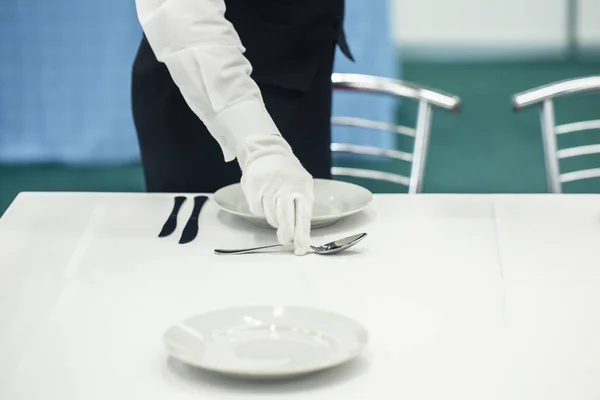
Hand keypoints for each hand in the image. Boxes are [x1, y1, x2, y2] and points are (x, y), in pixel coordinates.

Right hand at [236, 135, 313, 254]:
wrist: (267, 153)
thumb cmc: (289, 175)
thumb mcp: (303, 185)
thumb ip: (303, 206)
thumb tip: (301, 234)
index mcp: (302, 187)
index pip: (304, 216)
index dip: (302, 235)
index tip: (301, 249)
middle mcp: (285, 187)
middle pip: (285, 219)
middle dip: (286, 234)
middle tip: (286, 242)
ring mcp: (268, 187)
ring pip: (271, 217)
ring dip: (275, 221)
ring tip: (277, 212)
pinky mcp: (254, 188)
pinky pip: (257, 210)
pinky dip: (261, 211)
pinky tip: (265, 202)